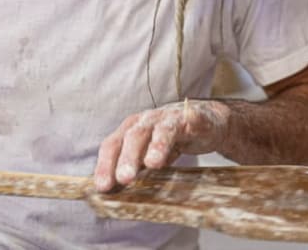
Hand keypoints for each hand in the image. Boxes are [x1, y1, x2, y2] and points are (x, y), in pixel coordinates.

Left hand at [93, 99, 229, 191]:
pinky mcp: (191, 118)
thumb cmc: (169, 139)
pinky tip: (184, 137)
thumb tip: (112, 191)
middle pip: (133, 137)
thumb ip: (132, 167)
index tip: (103, 187)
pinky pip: (188, 122)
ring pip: (160, 130)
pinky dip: (186, 125)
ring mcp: (169, 118)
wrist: (204, 121)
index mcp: (130, 129)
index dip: (105, 165)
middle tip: (124, 178)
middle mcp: (146, 121)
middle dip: (127, 158)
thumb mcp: (147, 154)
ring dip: (156, 146)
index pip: (112, 145)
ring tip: (153, 164)